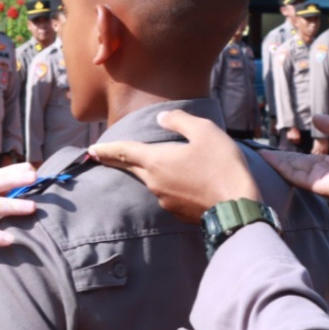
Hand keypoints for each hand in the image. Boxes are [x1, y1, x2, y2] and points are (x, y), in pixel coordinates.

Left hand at [90, 110, 259, 222]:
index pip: (123, 152)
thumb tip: (161, 117)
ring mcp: (165, 200)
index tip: (91, 150)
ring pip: (152, 180)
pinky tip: (183, 180)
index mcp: (156, 161)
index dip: (106, 149)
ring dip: (152, 171)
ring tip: (163, 162)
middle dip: (117, 160)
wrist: (238, 206)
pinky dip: (170, 184)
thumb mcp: (204, 132)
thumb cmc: (221, 165)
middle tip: (104, 155)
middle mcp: (154, 182)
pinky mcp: (177, 212)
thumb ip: (179, 121)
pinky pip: (167, 193)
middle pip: (132, 168)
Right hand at [262, 114, 328, 200]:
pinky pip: (296, 176)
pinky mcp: (320, 185)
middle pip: (298, 166)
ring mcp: (323, 181)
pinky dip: (280, 168)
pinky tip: (267, 159)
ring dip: (276, 163)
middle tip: (260, 153)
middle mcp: (328, 174)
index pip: (310, 159)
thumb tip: (315, 118)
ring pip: (293, 171)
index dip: (293, 154)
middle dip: (279, 160)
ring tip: (258, 155)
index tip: (279, 149)